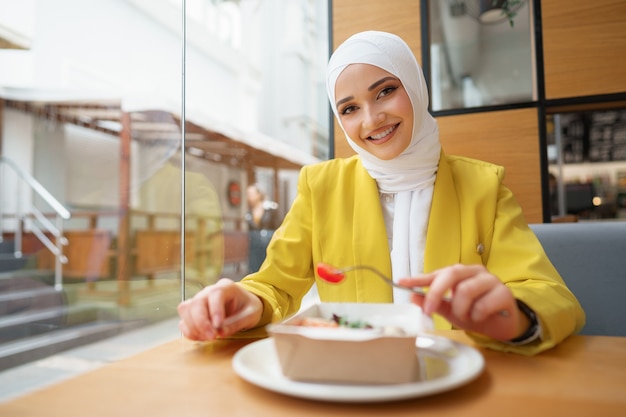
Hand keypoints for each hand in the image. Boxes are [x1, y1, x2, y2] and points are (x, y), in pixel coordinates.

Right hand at [177, 278, 262, 340]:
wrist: (244, 306)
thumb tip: (220, 332)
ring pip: (185, 309)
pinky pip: (183, 320)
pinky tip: (202, 338)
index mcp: (226, 287)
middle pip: (197, 302)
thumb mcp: (251, 315)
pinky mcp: (193, 312)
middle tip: (212, 337)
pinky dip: (189, 331)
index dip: (215, 310)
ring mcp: (199, 301)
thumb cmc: (248, 307)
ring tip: (208, 338)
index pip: (215, 293)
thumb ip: (237, 323)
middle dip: (202, 322)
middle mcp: (209, 291)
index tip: (218, 325)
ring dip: (193, 327)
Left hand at [398, 264, 529, 340]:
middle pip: (451, 274)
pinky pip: (483, 304)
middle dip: (436, 293)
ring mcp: (491, 280)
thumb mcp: (450, 311)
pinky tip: (481, 317)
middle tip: (429, 311)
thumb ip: (433, 303)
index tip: (402, 282)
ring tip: (466, 317)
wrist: (502, 327)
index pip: (437, 273)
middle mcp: (475, 271)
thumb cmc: (475, 314)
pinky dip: (477, 315)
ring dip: (460, 309)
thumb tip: (413, 295)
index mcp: (460, 273)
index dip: (419, 278)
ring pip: (466, 290)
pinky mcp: (504, 293)